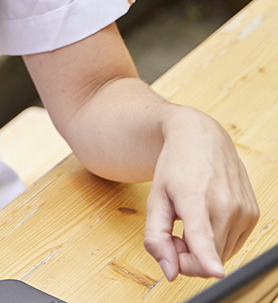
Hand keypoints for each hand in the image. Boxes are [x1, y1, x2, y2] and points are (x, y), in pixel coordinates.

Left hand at [144, 107, 258, 280]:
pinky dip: (218, 241)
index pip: (203, 234)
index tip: (214, 271)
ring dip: (203, 250)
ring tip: (188, 221)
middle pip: (207, 258)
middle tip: (173, 232)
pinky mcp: (253, 214)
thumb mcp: (154, 197)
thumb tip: (170, 271)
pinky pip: (233, 245)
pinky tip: (207, 219)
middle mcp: (225, 205)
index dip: (206, 258)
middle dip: (186, 256)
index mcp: (194, 197)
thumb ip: (156, 237)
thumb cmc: (175, 166)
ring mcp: (243, 210)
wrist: (201, 136)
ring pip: (221, 255)